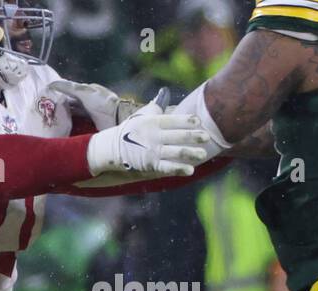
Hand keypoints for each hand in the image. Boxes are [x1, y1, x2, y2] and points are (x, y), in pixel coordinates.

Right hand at [47, 79, 137, 130]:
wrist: (116, 119)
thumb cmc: (102, 103)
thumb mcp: (84, 92)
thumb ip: (69, 88)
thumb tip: (51, 84)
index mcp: (88, 90)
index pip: (70, 90)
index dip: (59, 92)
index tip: (46, 96)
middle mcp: (88, 100)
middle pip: (71, 101)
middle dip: (60, 104)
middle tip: (45, 108)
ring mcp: (89, 112)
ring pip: (72, 111)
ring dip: (63, 114)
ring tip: (50, 118)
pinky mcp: (90, 123)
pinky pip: (76, 121)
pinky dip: (68, 122)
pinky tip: (60, 125)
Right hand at [87, 93, 209, 176]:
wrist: (111, 149)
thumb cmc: (131, 130)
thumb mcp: (142, 115)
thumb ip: (156, 106)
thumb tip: (165, 92)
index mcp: (154, 122)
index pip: (174, 120)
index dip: (188, 121)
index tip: (199, 122)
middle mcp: (154, 136)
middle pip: (178, 135)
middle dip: (193, 136)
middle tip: (207, 137)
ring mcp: (152, 151)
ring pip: (175, 152)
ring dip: (190, 153)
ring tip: (202, 154)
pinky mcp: (149, 164)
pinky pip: (167, 167)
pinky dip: (178, 169)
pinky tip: (190, 170)